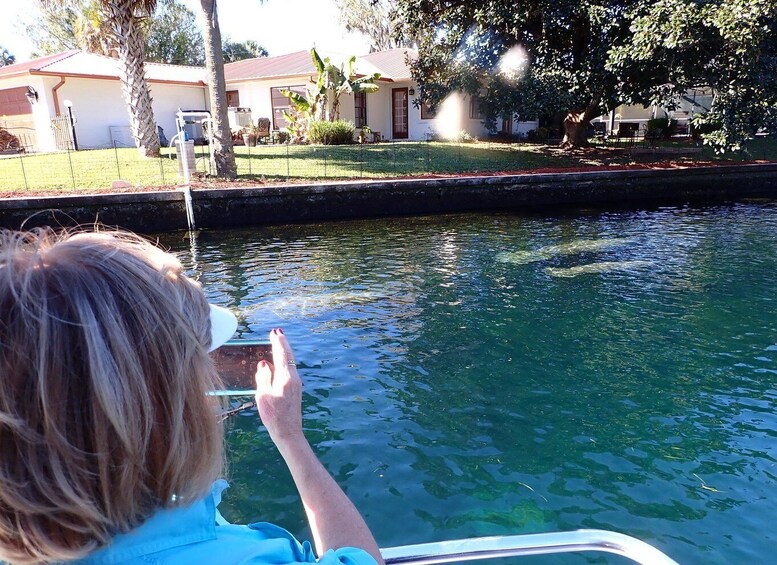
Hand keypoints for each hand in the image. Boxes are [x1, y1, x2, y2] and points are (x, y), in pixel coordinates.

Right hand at [255, 329, 303, 444]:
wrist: (289, 433)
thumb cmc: (274, 416)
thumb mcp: (263, 396)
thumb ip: (263, 378)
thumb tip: (264, 363)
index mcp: (285, 377)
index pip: (282, 354)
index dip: (278, 342)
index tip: (275, 331)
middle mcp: (294, 378)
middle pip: (289, 356)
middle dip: (283, 344)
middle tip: (278, 333)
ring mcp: (296, 384)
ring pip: (290, 363)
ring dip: (284, 352)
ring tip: (278, 344)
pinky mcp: (295, 390)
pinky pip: (289, 370)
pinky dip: (284, 362)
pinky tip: (280, 363)